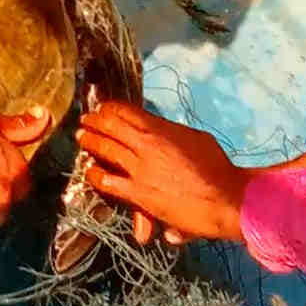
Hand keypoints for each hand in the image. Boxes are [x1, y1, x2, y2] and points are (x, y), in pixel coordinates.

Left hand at [76, 101, 249, 242]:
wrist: (223, 197)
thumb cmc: (217, 168)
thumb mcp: (198, 141)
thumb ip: (179, 139)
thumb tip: (170, 138)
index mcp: (161, 128)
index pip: (127, 112)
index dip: (111, 108)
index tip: (103, 107)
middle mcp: (146, 143)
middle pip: (111, 126)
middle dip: (95, 121)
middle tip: (85, 119)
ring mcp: (139, 168)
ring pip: (105, 149)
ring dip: (90, 141)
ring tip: (81, 137)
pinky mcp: (137, 193)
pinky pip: (107, 180)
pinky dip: (95, 174)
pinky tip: (89, 171)